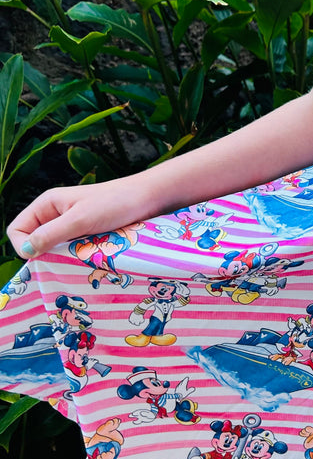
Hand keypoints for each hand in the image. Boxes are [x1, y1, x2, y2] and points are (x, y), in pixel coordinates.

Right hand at [6, 177, 155, 259]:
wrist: (147, 198)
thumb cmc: (114, 203)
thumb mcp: (79, 220)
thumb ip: (50, 234)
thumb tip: (25, 251)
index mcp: (46, 205)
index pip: (17, 231)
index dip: (24, 246)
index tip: (44, 256)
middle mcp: (55, 215)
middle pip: (34, 242)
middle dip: (45, 254)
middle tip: (66, 260)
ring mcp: (70, 225)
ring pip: (54, 249)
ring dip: (63, 257)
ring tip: (80, 259)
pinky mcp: (86, 234)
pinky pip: (72, 250)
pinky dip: (77, 256)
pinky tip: (89, 259)